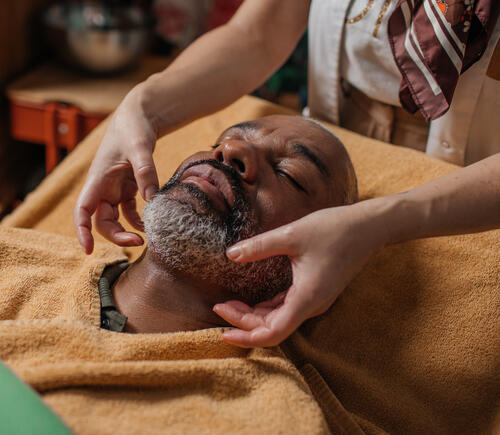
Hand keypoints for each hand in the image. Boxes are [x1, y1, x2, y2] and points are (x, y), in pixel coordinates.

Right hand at [74, 86, 158, 253]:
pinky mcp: (127, 187)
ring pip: (114, 218)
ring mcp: (114, 188)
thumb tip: (152, 199)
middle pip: (101, 220)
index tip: (88, 249)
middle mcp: (102, 187)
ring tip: (146, 238)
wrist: (139, 115)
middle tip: (139, 242)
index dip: (81, 230)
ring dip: (127, 231)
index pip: (82, 210)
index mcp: (97, 179)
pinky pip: (129, 210)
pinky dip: (137, 219)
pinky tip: (149, 224)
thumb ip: (146, 172)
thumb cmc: (134, 128)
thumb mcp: (140, 148)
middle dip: (116, 235)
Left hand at [213, 203, 385, 347]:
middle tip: (219, 306)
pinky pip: (288, 308)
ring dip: (255, 316)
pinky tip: (253, 300)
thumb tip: (230, 254)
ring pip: (280, 319)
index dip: (245, 336)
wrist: (369, 227)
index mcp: (306, 298)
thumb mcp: (292, 235)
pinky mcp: (317, 291)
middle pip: (273, 327)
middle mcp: (312, 305)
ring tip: (230, 304)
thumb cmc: (334, 230)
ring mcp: (316, 300)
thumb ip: (259, 246)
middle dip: (244, 322)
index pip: (272, 333)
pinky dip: (268, 308)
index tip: (222, 331)